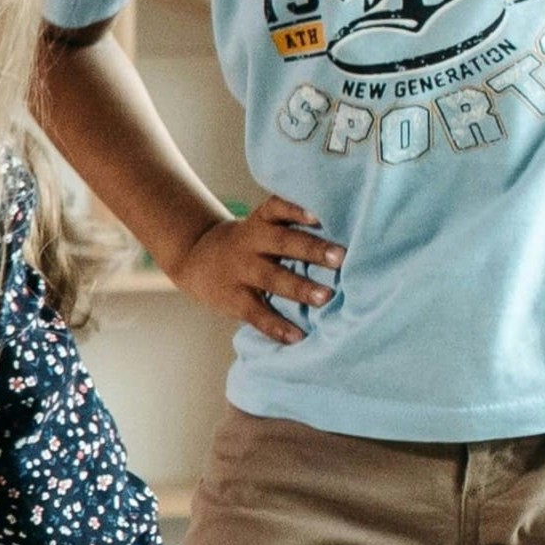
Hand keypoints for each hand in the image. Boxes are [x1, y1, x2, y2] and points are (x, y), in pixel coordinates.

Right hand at [166, 195, 344, 343]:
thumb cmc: (249, 243)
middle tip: (340, 257)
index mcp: (261, 222)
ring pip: (271, 277)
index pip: (277, 208)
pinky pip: (256, 313)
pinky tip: (296, 337)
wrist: (195, 259)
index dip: (296, 209)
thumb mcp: (262, 226)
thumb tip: (349, 236)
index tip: (319, 214)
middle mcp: (251, 242)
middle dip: (311, 249)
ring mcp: (241, 271)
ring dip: (299, 287)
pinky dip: (276, 326)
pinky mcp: (233, 298)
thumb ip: (292, 228)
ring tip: (325, 297)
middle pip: (282, 242)